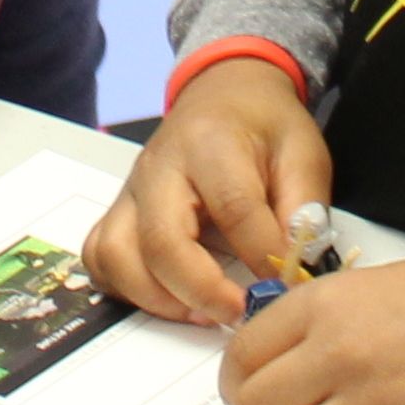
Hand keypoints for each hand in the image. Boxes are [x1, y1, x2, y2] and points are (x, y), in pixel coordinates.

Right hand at [84, 58, 331, 329]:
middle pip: (161, 241)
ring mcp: (131, 190)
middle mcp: (159, 167)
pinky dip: (127, 289)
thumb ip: (304, 208)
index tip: (284, 286)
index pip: (232, 207)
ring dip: (158, 298)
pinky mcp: (118, 210)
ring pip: (118, 256)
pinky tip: (169, 298)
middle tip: (240, 313)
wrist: (223, 91)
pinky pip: (101, 257)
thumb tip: (296, 269)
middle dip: (201, 292)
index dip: (260, 255)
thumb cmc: (265, 125)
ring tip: (203, 311)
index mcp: (211, 143)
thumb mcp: (303, 152)